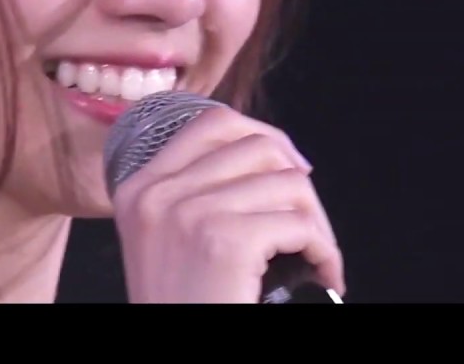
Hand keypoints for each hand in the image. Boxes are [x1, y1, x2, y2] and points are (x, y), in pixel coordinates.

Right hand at [112, 105, 344, 302]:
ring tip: (316, 258)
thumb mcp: (165, 242)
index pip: (211, 123)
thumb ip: (194, 194)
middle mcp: (157, 193)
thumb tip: (271, 152)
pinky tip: (322, 276)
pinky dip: (324, 252)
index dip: (264, 137)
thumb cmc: (183, 308)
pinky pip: (300, 224)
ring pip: (289, 183)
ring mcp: (188, 213)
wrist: (180, 363)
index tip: (291, 168)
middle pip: (258, 147)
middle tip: (309, 227)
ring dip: (317, 224)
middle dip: (299, 183)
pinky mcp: (224, 240)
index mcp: (138, 188)